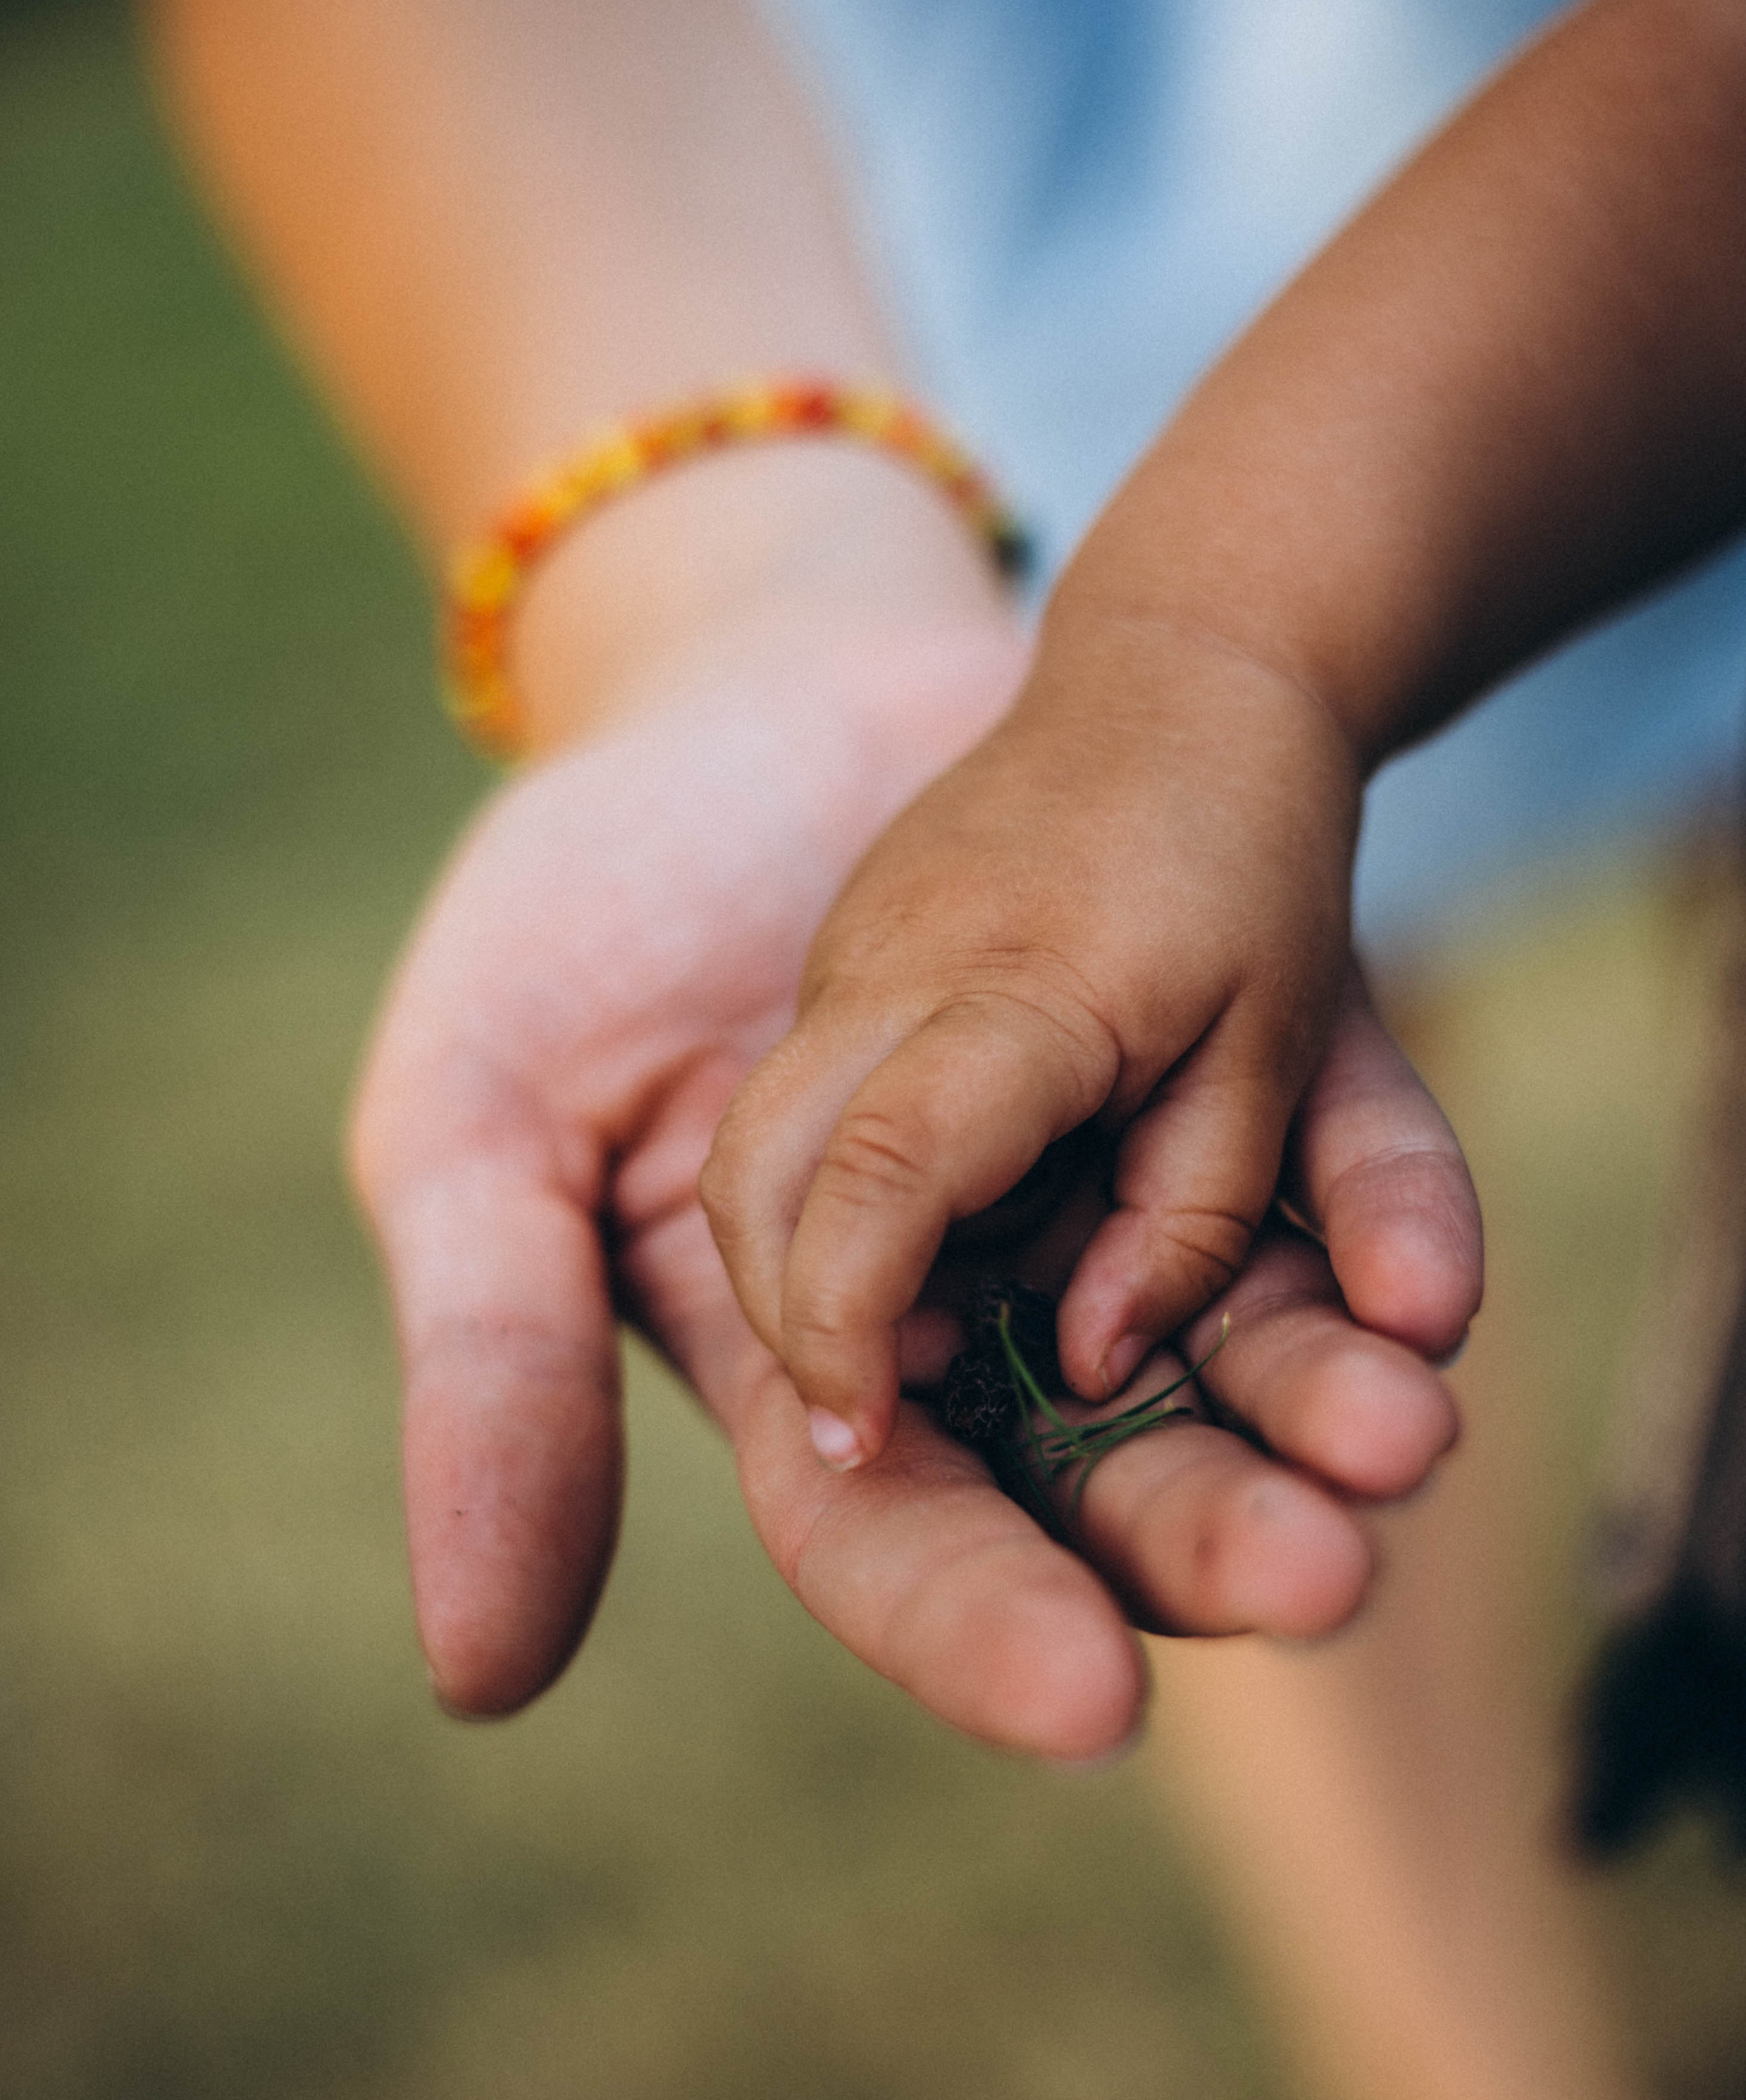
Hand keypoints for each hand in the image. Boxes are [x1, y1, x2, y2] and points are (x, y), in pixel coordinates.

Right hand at [350, 627, 1476, 1758]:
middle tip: (1317, 1569)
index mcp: (800, 1320)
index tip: (1089, 1691)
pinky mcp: (1208, 1030)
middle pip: (1096, 1447)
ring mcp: (1100, 1146)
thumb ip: (503, 1355)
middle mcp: (968, 1264)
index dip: (976, 1609)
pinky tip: (1418, 1275)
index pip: (893, 1511)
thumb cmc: (587, 899)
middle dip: (1199, 1521)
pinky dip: (1379, 1201)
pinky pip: (1324, 1142)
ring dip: (1318, 1383)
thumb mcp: (477, 1122)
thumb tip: (550, 1642)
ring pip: (1236, 1315)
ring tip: (1400, 1419)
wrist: (761, 656)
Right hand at [702, 629, 1404, 1467]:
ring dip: (794, 1261)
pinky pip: (799, 1096)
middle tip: (864, 1420)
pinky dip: (826, 1191)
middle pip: (760, 1169)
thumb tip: (1090, 1365)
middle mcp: (894, 969)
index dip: (848, 1317)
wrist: (1180, 670)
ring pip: (756, 1139)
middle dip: (784, 1311)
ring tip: (901, 1347)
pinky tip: (931, 1231)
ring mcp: (854, 951)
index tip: (861, 1429)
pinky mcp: (851, 950)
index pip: (885, 1171)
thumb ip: (1192, 1221)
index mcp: (1016, 992)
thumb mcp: (1275, 1051)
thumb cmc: (1250, 864)